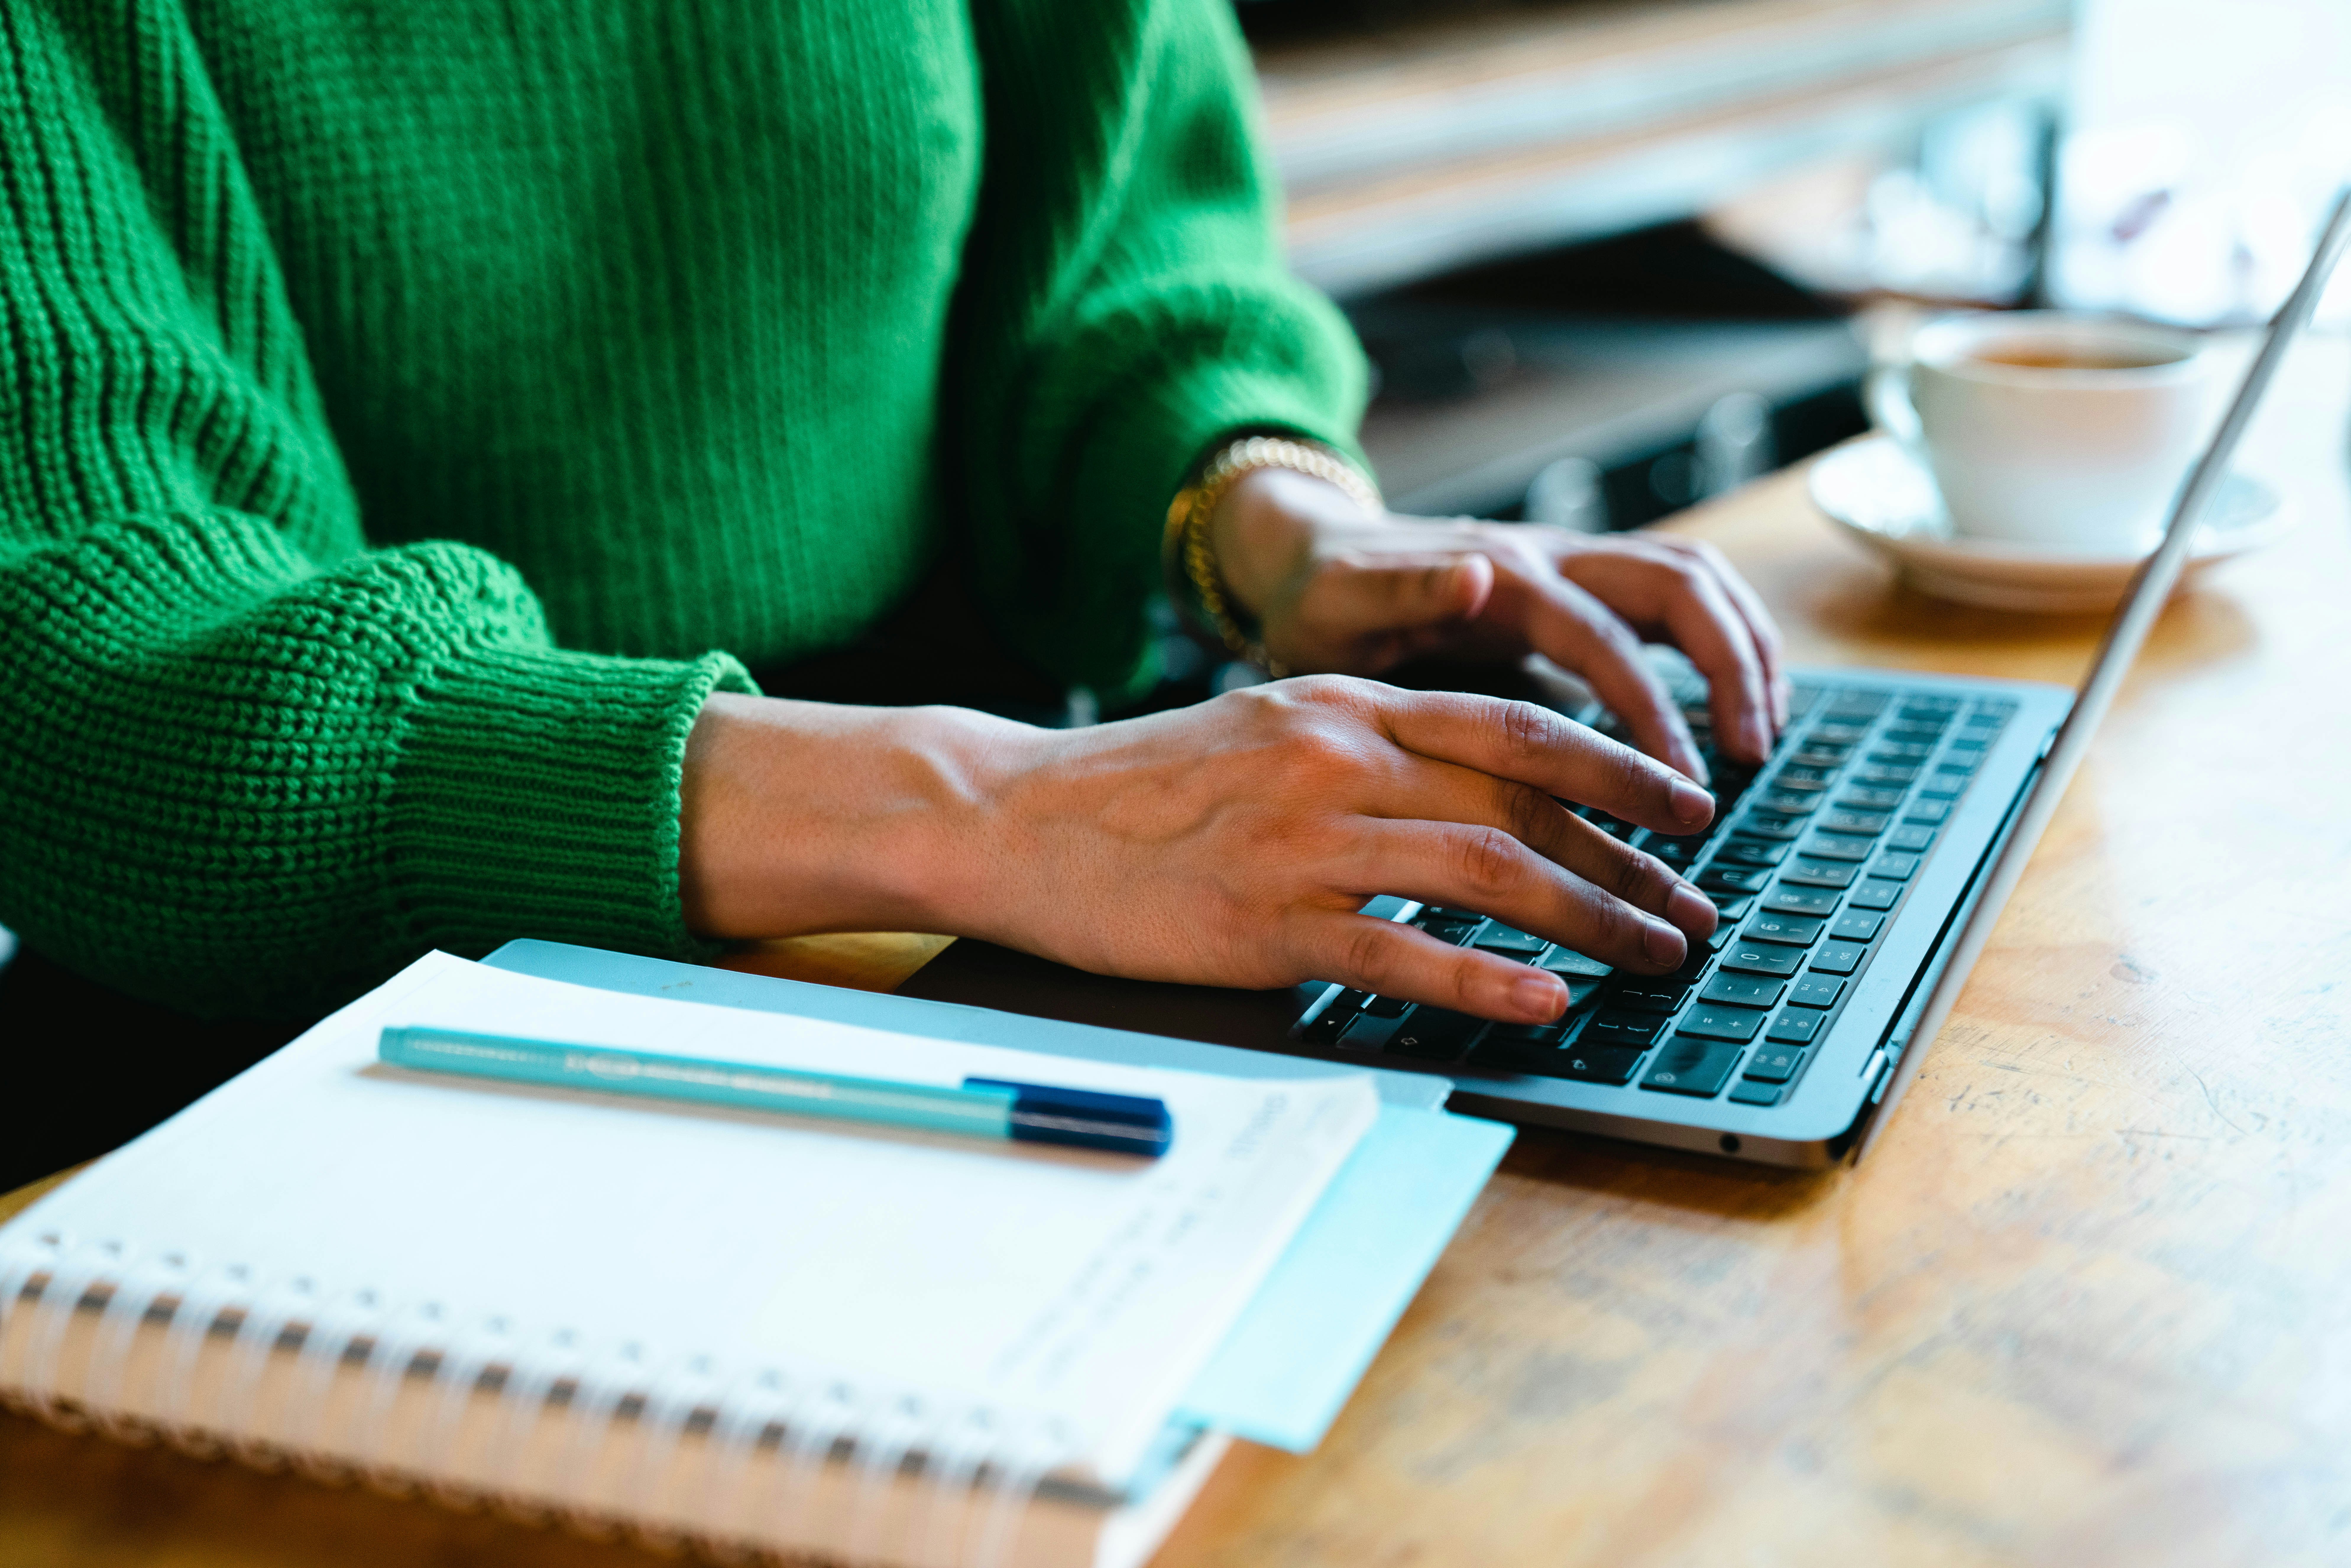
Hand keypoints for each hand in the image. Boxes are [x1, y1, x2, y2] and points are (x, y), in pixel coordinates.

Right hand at [680, 681, 1720, 1025]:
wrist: (1016, 813)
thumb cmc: (1141, 786)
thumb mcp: (1264, 727)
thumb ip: (1362, 743)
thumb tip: (1464, 785)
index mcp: (1340, 707)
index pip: (1514, 726)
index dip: (1616, 764)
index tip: (1688, 802)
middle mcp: (1336, 761)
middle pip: (1521, 804)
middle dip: (1630, 858)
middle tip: (1695, 906)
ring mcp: (1302, 843)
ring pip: (1483, 874)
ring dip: (1590, 919)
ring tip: (1659, 956)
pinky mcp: (1263, 926)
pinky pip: (1397, 953)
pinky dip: (1483, 980)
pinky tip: (1548, 1003)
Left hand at [1208, 467, 1788, 782]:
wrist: (1309, 560)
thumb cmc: (1323, 600)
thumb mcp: (1340, 605)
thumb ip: (1402, 594)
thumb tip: (1470, 574)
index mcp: (1502, 574)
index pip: (1605, 638)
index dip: (1652, 709)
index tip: (1680, 782)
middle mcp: (1552, 557)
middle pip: (1678, 586)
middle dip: (1731, 664)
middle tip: (1752, 753)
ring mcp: (1573, 565)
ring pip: (1692, 582)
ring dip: (1742, 648)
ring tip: (1760, 734)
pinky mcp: (1579, 589)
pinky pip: (1671, 604)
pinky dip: (1717, 648)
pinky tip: (1730, 713)